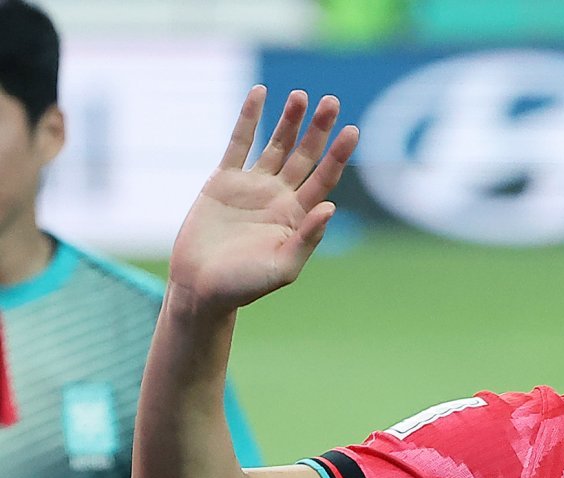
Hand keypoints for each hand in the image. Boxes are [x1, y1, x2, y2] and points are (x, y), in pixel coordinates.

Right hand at [169, 86, 358, 313]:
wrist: (202, 288)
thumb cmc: (245, 286)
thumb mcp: (282, 267)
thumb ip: (308, 238)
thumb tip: (330, 208)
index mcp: (298, 217)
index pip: (324, 179)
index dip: (338, 155)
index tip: (353, 130)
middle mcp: (279, 197)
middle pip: (304, 156)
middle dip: (318, 130)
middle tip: (332, 101)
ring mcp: (252, 186)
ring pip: (276, 144)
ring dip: (289, 120)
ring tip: (302, 95)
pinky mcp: (223, 180)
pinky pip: (239, 142)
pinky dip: (249, 118)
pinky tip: (260, 93)